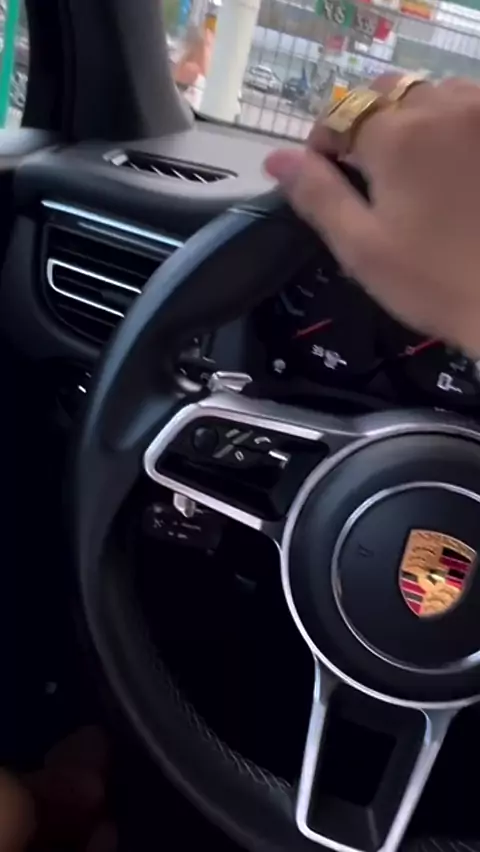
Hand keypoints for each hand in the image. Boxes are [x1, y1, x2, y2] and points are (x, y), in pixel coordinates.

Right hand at [265, 75, 479, 358]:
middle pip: (388, 94)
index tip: (328, 179)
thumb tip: (275, 157)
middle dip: (370, 126)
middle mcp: (443, 107)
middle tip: (373, 177)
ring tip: (417, 170)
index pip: (341, 117)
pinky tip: (456, 166)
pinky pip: (472, 107)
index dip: (324, 146)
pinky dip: (454, 124)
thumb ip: (318, 195)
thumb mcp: (362, 248)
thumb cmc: (434, 282)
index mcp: (396, 137)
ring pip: (433, 94)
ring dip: (415, 119)